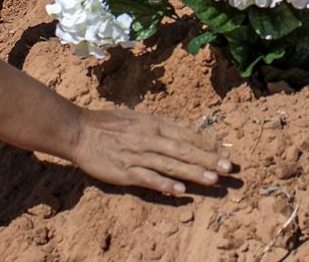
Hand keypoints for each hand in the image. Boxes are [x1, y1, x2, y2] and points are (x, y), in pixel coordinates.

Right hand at [67, 107, 231, 195]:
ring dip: (193, 172)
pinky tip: (180, 190)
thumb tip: (186, 132)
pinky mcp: (126, 171)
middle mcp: (150, 138)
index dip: (207, 143)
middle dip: (208, 159)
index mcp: (154, 124)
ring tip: (213, 180)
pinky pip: (149, 178)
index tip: (225, 152)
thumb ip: (161, 127)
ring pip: (171, 164)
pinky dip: (165, 184)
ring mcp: (138, 155)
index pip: (186, 134)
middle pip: (184, 150)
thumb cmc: (109, 124)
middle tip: (228, 168)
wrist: (80, 131)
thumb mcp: (139, 118)